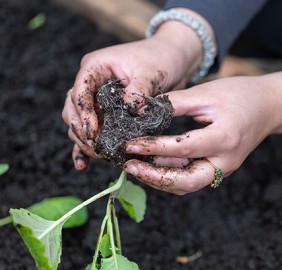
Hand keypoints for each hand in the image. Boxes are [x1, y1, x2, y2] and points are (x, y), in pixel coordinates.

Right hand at [62, 18, 204, 170]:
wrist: (172, 60)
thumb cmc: (160, 59)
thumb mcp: (151, 71)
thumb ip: (139, 89)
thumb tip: (128, 107)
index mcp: (96, 67)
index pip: (80, 91)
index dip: (83, 113)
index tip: (92, 132)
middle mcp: (92, 83)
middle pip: (73, 109)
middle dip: (81, 130)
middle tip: (97, 147)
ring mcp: (98, 99)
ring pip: (79, 122)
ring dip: (85, 141)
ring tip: (99, 155)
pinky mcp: (107, 113)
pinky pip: (92, 131)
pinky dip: (87, 146)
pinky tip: (84, 164)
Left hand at [123, 69, 281, 194]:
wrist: (270, 106)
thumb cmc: (241, 95)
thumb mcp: (207, 93)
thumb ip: (175, 103)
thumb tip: (143, 110)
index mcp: (225, 138)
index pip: (183, 149)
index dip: (153, 147)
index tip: (130, 144)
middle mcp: (226, 160)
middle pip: (186, 182)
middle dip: (154, 177)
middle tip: (129, 166)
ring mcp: (224, 168)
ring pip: (187, 184)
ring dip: (160, 179)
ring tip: (136, 166)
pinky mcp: (220, 168)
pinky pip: (192, 178)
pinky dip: (171, 175)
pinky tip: (153, 164)